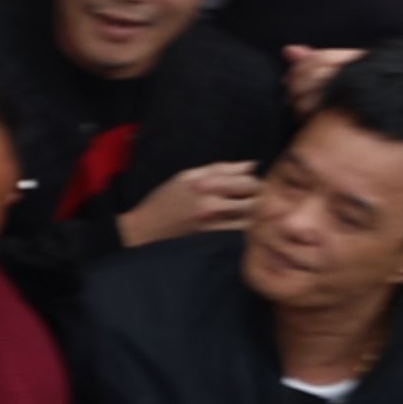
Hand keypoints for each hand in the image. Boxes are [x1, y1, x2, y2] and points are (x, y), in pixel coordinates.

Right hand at [121, 156, 259, 248]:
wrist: (144, 228)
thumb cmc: (164, 199)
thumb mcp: (187, 176)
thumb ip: (221, 168)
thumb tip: (253, 165)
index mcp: (205, 185)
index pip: (248, 180)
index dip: (254, 181)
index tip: (250, 183)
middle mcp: (210, 204)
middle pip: (254, 199)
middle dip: (258, 196)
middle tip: (252, 197)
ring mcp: (211, 223)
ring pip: (250, 217)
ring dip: (253, 212)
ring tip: (247, 209)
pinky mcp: (210, 237)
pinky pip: (239, 231)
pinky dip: (244, 225)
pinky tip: (238, 222)